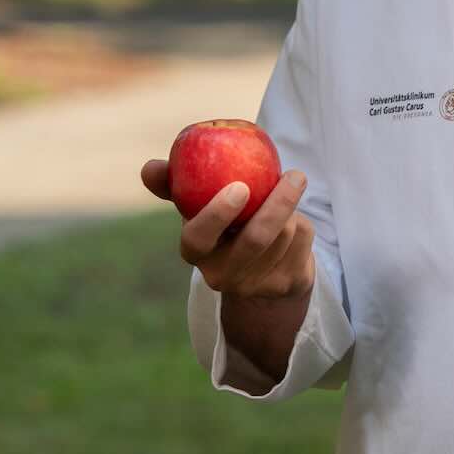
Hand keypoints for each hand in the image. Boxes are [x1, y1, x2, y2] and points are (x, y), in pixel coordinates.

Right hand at [140, 158, 316, 301]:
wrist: (263, 267)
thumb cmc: (225, 223)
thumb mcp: (199, 204)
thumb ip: (174, 184)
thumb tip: (148, 168)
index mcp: (196, 252)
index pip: (198, 238)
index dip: (217, 215)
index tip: (240, 187)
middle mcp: (222, 275)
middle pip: (255, 240)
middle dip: (277, 204)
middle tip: (293, 174)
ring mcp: (255, 285)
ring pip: (284, 236)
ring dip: (293, 208)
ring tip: (290, 190)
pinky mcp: (285, 286)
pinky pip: (303, 243)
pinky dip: (305, 223)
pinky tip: (297, 219)